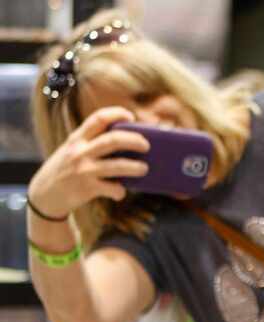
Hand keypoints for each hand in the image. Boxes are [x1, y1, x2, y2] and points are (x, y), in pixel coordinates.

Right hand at [28, 107, 148, 217]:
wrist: (44, 194)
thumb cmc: (66, 169)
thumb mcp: (72, 150)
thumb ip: (92, 143)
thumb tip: (128, 142)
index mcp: (77, 138)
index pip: (98, 119)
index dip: (117, 114)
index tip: (131, 117)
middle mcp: (80, 152)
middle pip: (113, 140)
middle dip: (134, 140)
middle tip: (147, 146)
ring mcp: (83, 170)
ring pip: (117, 165)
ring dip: (134, 167)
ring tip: (144, 168)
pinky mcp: (87, 188)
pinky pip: (112, 188)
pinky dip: (120, 191)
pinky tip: (120, 192)